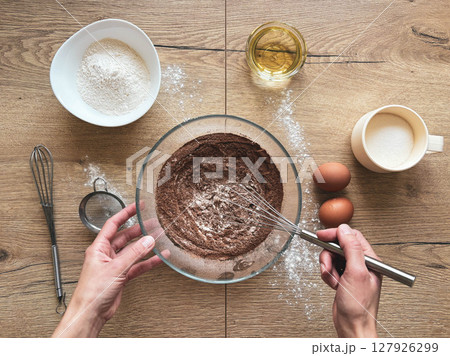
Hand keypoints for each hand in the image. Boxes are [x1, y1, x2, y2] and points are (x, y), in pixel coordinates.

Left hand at [53, 203, 168, 336]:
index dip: (125, 214)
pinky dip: (147, 262)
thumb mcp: (115, 268)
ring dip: (146, 246)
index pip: (113, 225)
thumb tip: (148, 241)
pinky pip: (137, 266)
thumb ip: (134, 254)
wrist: (90, 313)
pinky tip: (158, 259)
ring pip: (133, 251)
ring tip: (159, 238)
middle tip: (152, 223)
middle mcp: (106, 255)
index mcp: (98, 248)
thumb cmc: (91, 292)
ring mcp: (114, 266)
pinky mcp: (121, 277)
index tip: (137, 207)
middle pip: (125, 237)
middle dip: (139, 230)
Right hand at [317, 224, 381, 337]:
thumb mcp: (356, 273)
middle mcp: (361, 264)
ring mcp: (351, 271)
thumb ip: (352, 249)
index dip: (335, 234)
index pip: (351, 236)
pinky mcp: (342, 278)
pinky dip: (327, 275)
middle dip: (329, 256)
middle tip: (328, 266)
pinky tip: (333, 284)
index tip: (322, 235)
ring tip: (333, 279)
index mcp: (369, 259)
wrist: (352, 327)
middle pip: (338, 246)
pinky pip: (330, 268)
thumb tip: (345, 230)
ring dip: (328, 267)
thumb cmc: (359, 307)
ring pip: (332, 257)